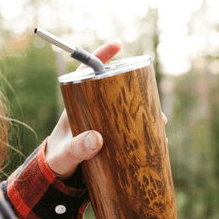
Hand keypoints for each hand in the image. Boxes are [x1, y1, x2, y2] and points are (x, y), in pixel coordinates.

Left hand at [45, 41, 167, 179]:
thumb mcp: (65, 155)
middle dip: (137, 94)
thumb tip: (98, 139)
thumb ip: (76, 149)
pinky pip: (128, 128)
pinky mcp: (108, 136)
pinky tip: (156, 140)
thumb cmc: (58, 160)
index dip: (101, 58)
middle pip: (115, 92)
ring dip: (145, 114)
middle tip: (156, 109)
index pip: (87, 74)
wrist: (58, 173)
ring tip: (161, 125)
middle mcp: (91, 110)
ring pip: (125, 110)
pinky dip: (142, 132)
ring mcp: (101, 122)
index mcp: (76, 105)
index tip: (117, 45)